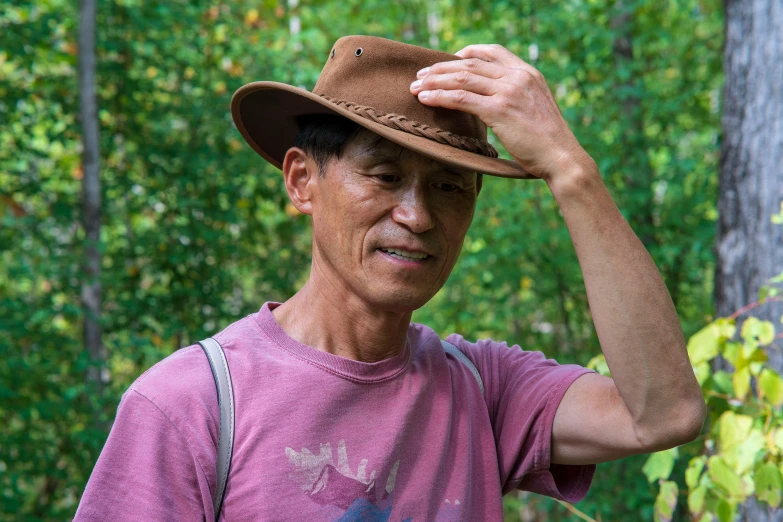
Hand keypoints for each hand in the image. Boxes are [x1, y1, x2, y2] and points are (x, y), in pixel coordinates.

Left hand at [409, 44, 591, 181]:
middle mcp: (518, 77)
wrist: (562, 157)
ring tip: (416, 87)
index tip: (447, 62)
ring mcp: (509, 91)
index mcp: (528, 73)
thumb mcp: (534, 109)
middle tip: (421, 76)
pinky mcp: (499, 110)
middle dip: (440, 69)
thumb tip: (489, 102)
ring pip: (461, 79)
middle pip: (470, 64)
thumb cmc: (547, 142)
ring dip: (434, 81)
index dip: (465, 53)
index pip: (492, 51)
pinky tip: (425, 99)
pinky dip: (439, 97)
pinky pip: (461, 98)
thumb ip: (515, 98)